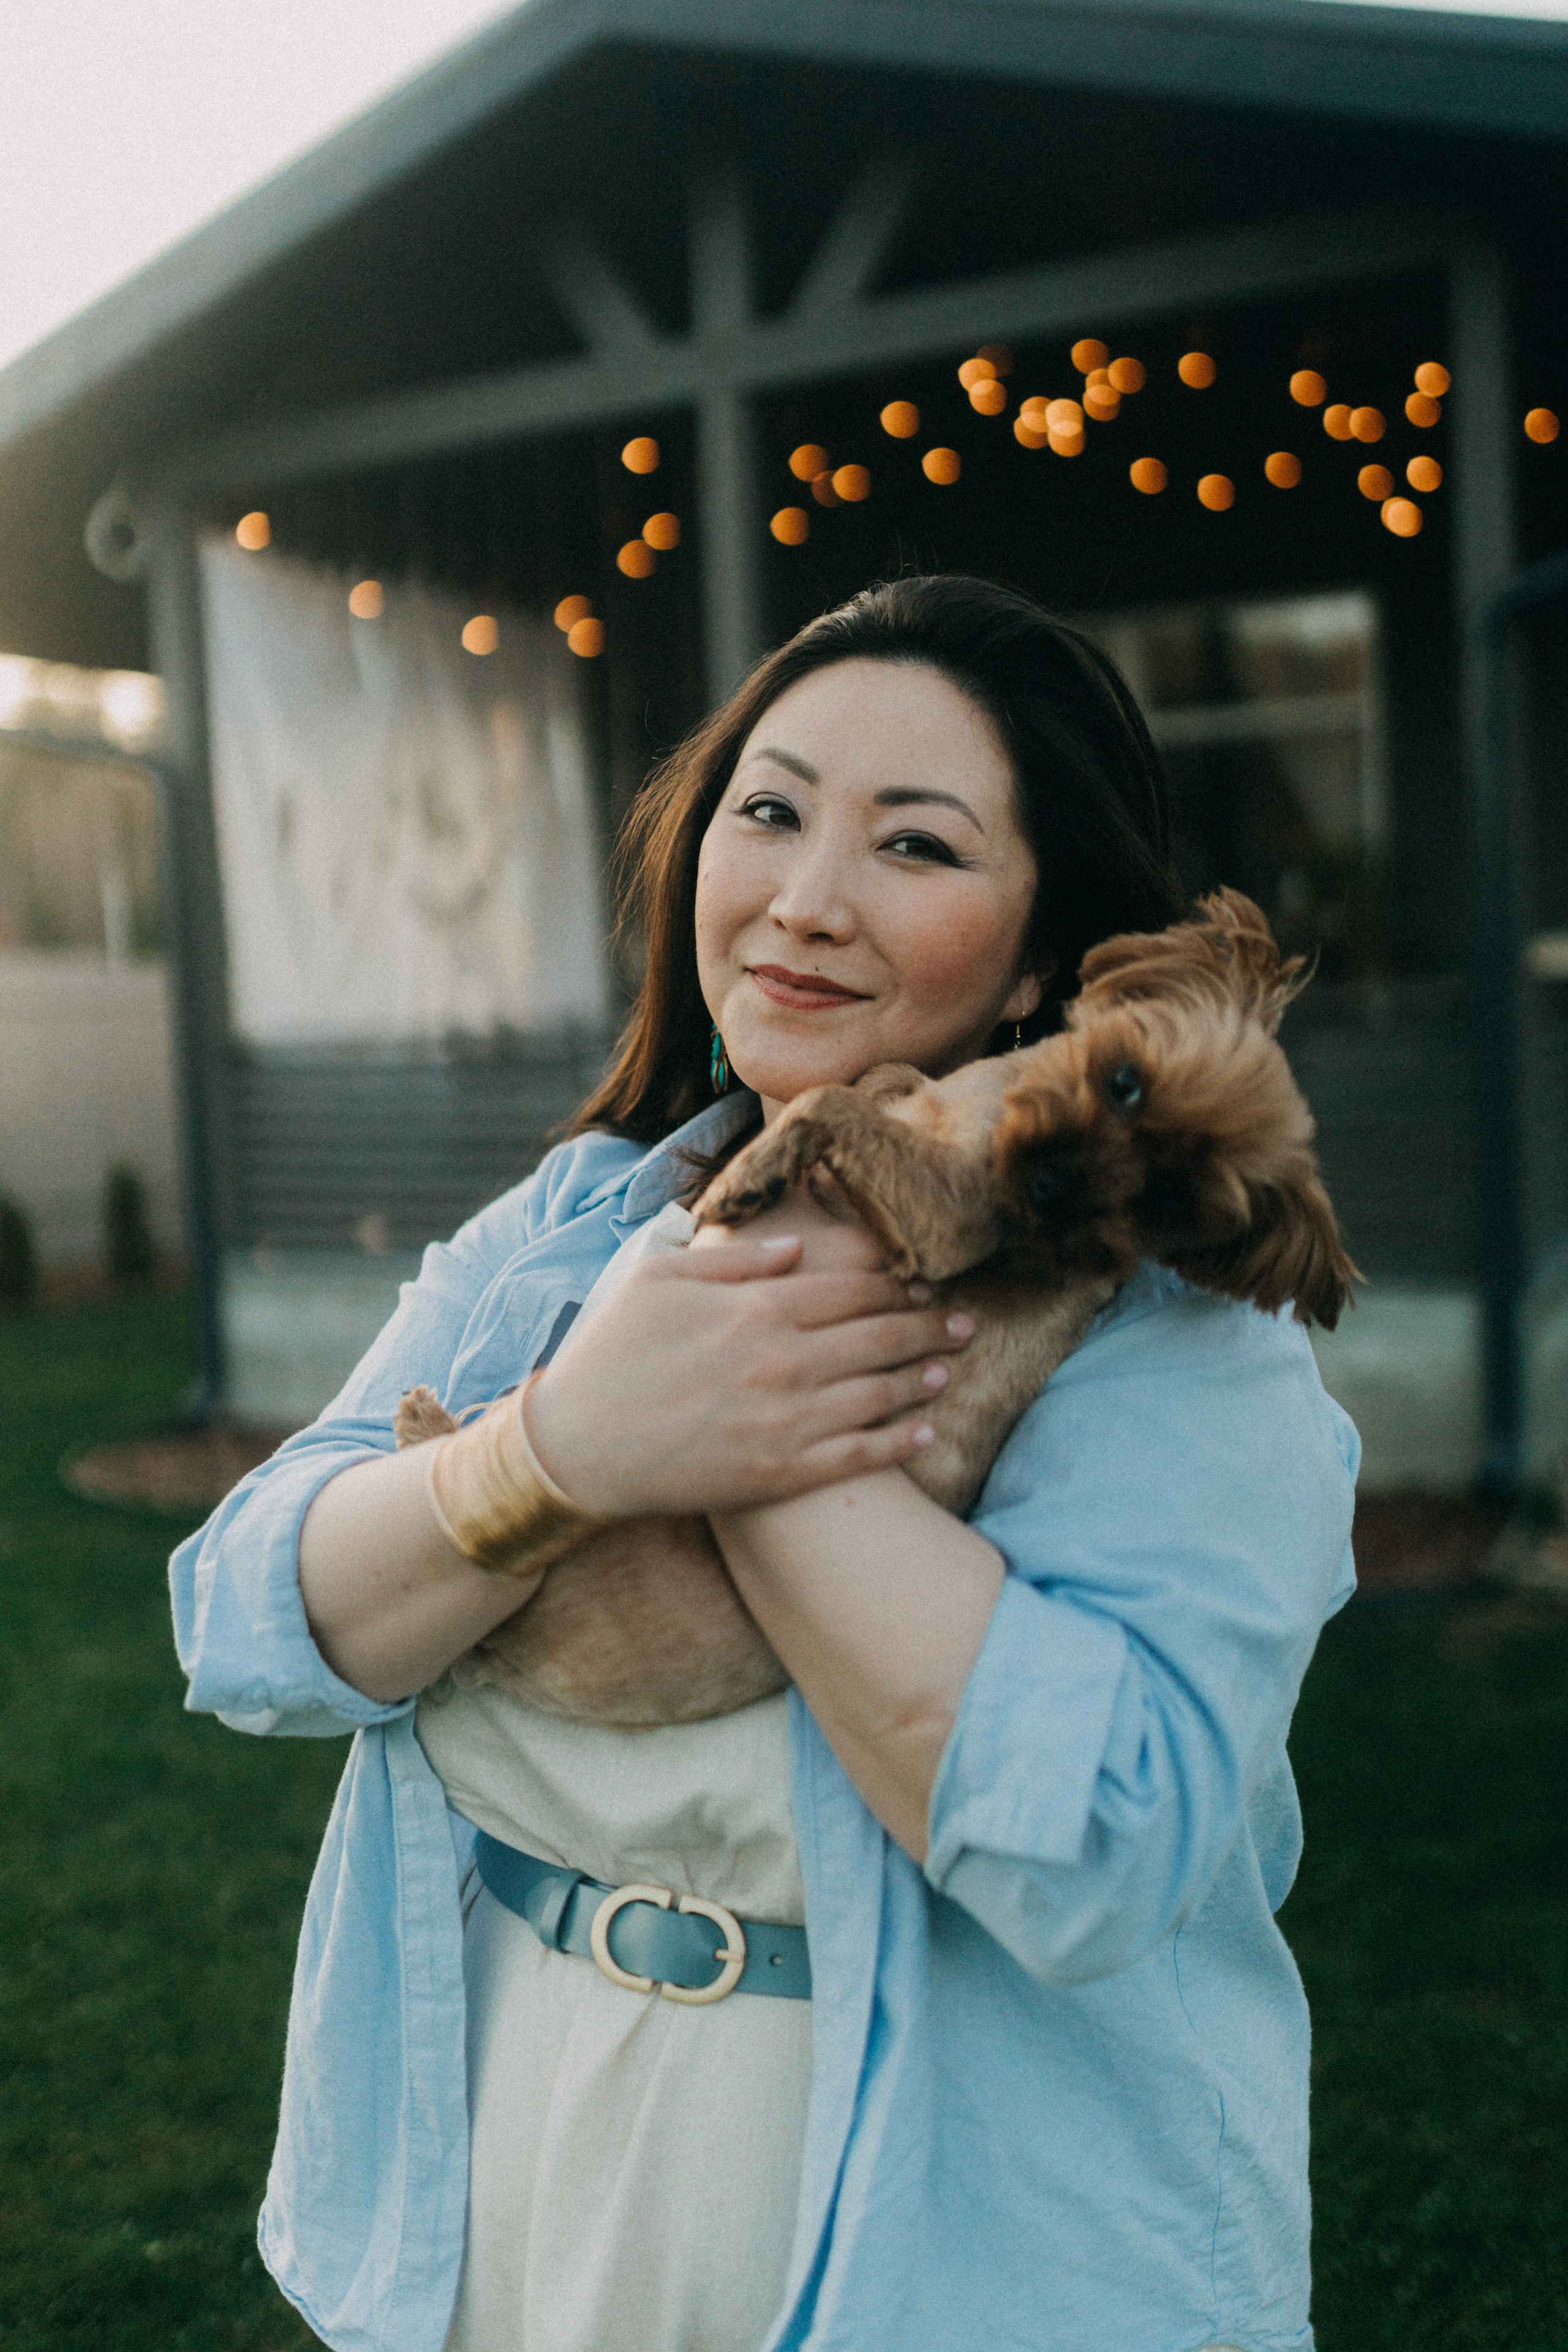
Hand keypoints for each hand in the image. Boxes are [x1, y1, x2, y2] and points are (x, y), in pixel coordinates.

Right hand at [524, 1185, 974, 1517]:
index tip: (925, 1284)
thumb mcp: (659, 1278)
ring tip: (950, 1369)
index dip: (897, 1286)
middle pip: (880, 1337)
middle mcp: (782, 1360)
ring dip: (922, 1379)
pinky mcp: (781, 1474)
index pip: (850, 1289)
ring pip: (879, 1394)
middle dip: (930, 1327)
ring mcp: (786, 1421)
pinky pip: (858, 1456)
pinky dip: (899, 1443)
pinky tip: (926, 1433)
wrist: (577, 1446)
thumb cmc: (611, 1353)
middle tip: (967, 1321)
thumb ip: (735, 1257)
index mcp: (756, 1307)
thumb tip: (799, 1245)